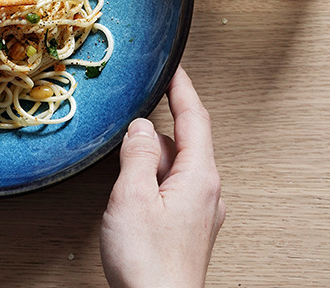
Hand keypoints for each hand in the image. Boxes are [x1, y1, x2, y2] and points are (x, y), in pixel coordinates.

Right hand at [99, 66, 224, 287]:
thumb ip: (137, 154)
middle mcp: (207, 192)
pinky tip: (132, 194)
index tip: (174, 67)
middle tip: (126, 126)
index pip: (195, 118)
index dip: (182, 88)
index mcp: (199, 177)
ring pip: (173, 166)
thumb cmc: (148, 262)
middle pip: (181, 142)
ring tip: (122, 175)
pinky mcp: (188, 227)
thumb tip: (140, 126)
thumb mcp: (133, 196)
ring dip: (149, 160)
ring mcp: (199, 212)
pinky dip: (151, 179)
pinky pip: (171, 187)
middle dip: (153, 131)